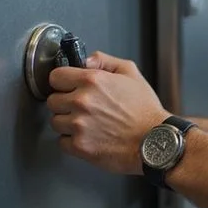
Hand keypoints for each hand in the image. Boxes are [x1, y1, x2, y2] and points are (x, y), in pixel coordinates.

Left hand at [47, 52, 169, 174]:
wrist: (154, 141)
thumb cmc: (145, 110)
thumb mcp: (131, 73)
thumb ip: (104, 61)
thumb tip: (85, 61)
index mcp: (92, 80)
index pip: (55, 77)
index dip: (62, 82)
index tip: (67, 87)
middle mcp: (82, 101)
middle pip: (52, 101)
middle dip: (64, 103)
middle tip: (81, 107)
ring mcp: (79, 125)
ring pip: (55, 122)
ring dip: (67, 123)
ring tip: (87, 123)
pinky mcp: (80, 146)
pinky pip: (62, 142)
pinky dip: (72, 141)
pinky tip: (88, 136)